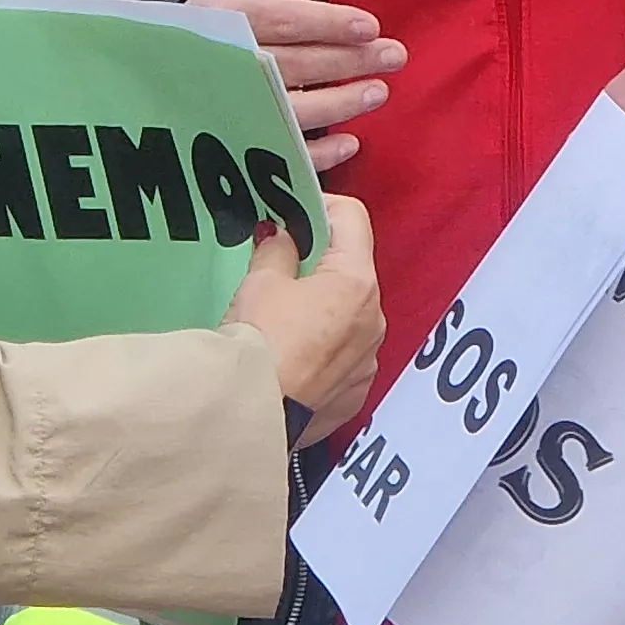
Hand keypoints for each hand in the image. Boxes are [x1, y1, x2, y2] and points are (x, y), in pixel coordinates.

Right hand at [196, 0, 401, 170]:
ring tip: (379, 93)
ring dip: (340, 105)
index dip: (330, 25)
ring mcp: (236, 108)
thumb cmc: (212, 26)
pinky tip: (350, 144)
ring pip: (291, 111)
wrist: (156, 73)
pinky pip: (279, 153)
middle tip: (394, 57)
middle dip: (348, 62)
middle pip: (297, 65)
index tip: (371, 26)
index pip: (288, 22)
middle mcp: (233, 65)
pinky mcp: (240, 143)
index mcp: (233, 21)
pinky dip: (316, 154)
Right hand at [228, 196, 382, 439]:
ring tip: (281, 318)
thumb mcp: (259, 282)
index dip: (321, 209)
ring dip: (323, 308)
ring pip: (350, 316)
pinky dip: (322, 348)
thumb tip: (281, 236)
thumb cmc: (257, 342)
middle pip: (353, 271)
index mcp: (356, 282)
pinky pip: (344, 356)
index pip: (353, 219)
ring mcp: (369, 359)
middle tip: (280, 265)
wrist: (250, 416)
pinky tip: (290, 356)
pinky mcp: (356, 392)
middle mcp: (374, 319)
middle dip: (320, 263)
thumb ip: (277, 249)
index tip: (293, 215)